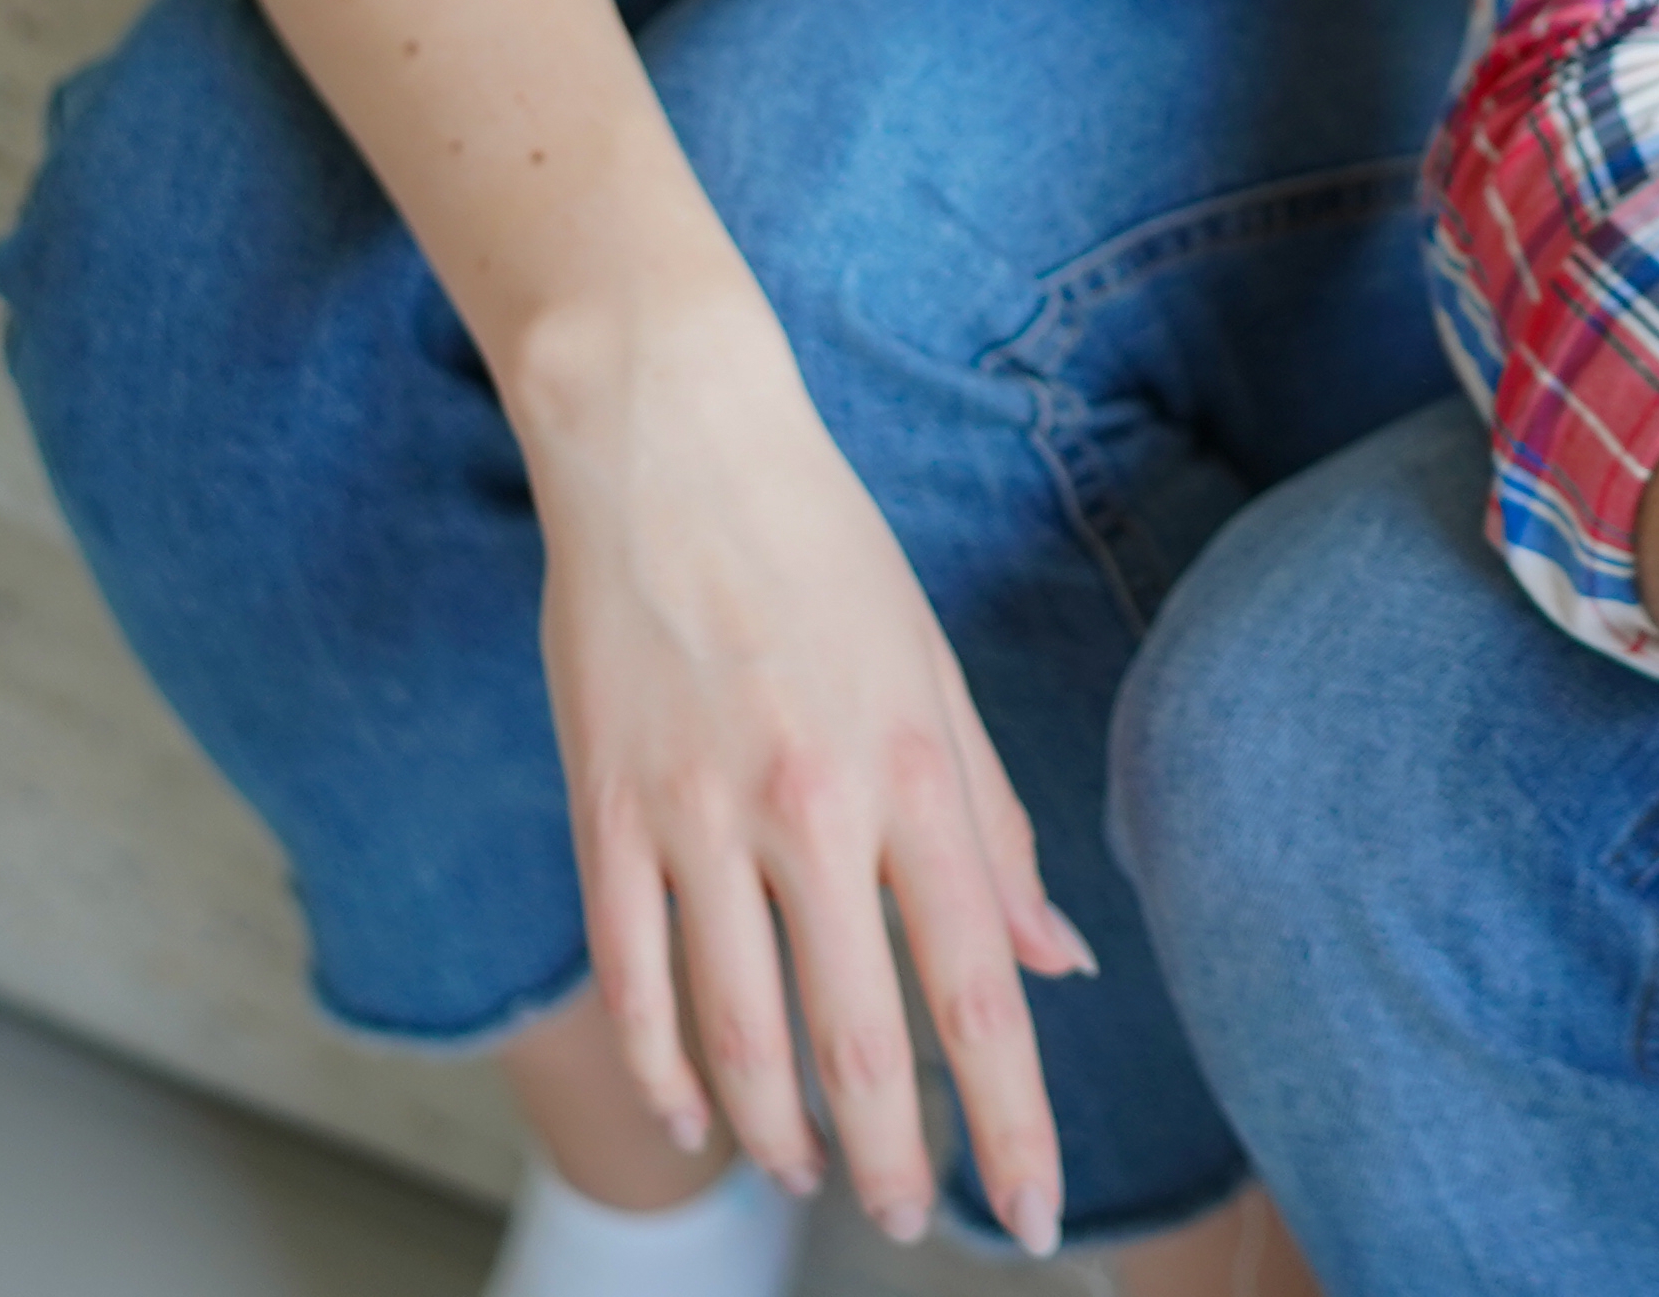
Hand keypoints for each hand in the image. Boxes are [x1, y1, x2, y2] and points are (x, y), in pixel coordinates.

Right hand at [520, 298, 1091, 1252]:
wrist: (667, 440)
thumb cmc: (821, 548)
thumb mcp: (935, 674)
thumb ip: (996, 831)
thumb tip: (1054, 962)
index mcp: (913, 775)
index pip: (977, 992)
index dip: (1012, 1122)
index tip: (1031, 1212)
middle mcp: (810, 809)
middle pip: (860, 1040)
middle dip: (893, 1162)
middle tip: (912, 1224)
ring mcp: (694, 816)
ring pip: (736, 1031)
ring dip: (779, 1130)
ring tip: (808, 1179)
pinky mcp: (604, 809)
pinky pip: (631, 976)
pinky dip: (664, 1067)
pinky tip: (698, 1113)